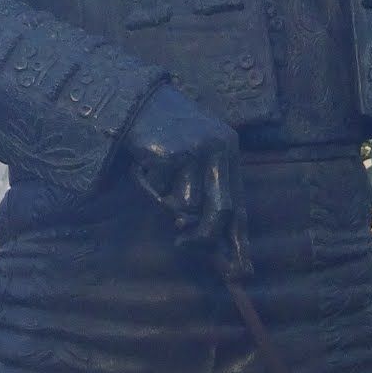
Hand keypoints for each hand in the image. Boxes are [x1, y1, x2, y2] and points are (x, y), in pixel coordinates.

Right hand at [124, 84, 243, 248]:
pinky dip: (147, 185)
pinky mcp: (172, 153)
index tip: (240, 273)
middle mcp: (219, 148)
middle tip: (181, 243)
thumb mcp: (190, 163)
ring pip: (185, 206)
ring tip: (153, 174)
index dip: (239, 243)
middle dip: (202, 235)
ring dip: (164, 198)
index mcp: (228, 151)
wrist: (132, 99)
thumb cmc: (161, 135)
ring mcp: (196, 150)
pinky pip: (160, 192)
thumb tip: (202, 239)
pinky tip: (142, 163)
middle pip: (221, 210)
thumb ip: (200, 194)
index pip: (239, 205)